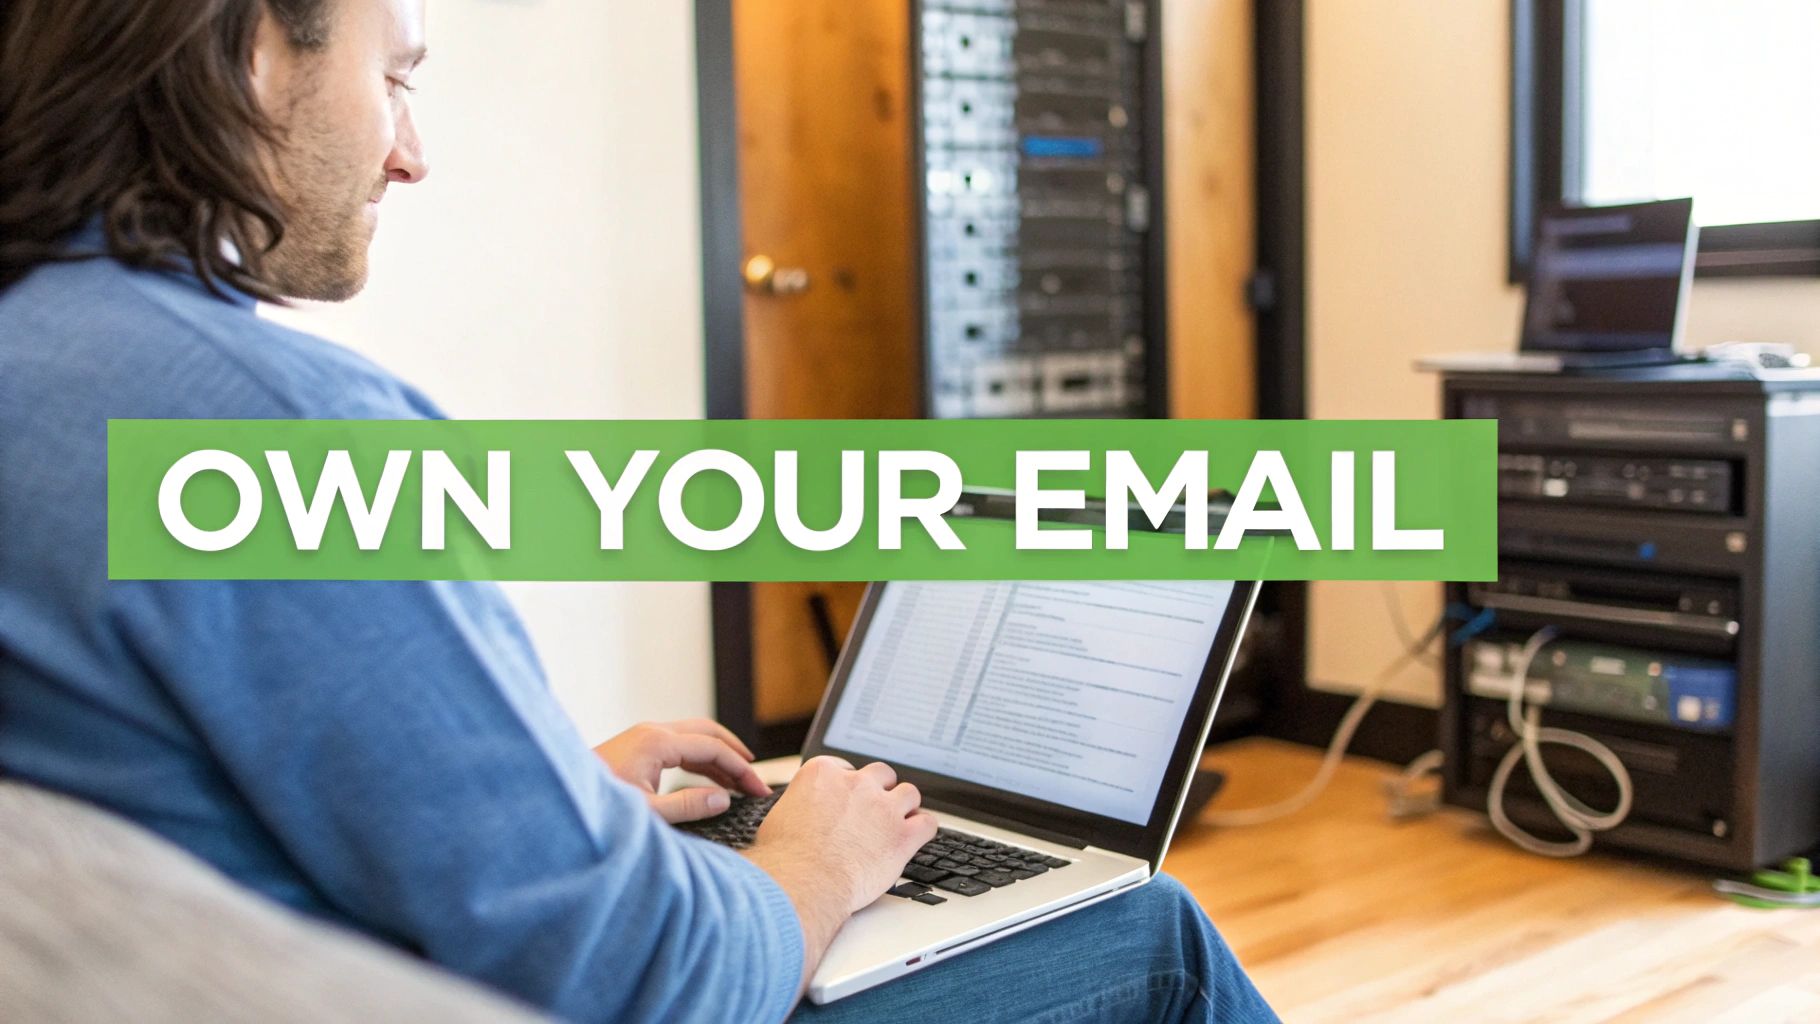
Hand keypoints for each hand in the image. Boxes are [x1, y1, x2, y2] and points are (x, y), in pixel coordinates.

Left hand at [593, 719, 770, 822]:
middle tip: (755, 778)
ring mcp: (643, 736)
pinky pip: (679, 746)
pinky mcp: (637, 747)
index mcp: (657, 742)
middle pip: (707, 731)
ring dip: (718, 756)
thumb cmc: (597, 809)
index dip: (740, 769)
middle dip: (735, 753)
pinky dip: (700, 760)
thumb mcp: (648, 814)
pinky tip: (711, 780)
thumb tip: (723, 799)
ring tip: (739, 781)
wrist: (559, 803)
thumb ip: (688, 806)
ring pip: (694, 737)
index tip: (758, 790)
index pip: (712, 748)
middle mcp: (651, 732)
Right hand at [743, 756, 937, 992]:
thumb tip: (796, 817)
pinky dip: (925, 828)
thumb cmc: (785, 858)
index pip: (844, 766)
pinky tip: (918, 835)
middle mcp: (856, 784)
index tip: (847, 797)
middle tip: (874, 808)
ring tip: (899, 821)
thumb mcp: (779, 818)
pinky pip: (928, 823)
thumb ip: (798, 808)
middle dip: (879, 789)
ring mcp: (883, 808)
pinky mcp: (903, 836)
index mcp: (823, 774)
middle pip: (880, 773)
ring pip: (909, 793)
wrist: (804, 883)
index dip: (847, 783)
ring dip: (905, 806)